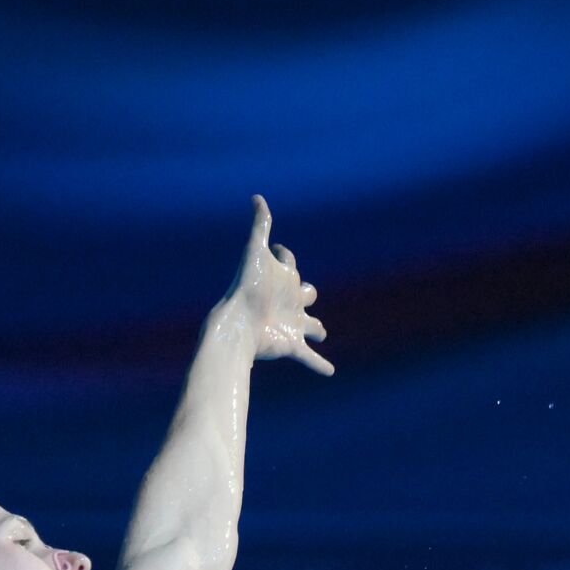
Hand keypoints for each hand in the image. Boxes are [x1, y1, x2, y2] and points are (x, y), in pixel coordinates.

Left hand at [224, 195, 332, 374]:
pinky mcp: (291, 344)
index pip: (288, 262)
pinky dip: (319, 364)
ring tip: (320, 334)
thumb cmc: (246, 286)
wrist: (239, 323)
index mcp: (281, 278)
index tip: (279, 249)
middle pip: (304, 294)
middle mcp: (287, 300)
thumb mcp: (255, 251)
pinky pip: (308, 357)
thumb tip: (257, 197)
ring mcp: (290, 323)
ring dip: (316, 330)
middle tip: (308, 293)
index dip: (285, 255)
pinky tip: (329, 372)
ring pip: (310, 325)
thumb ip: (260, 225)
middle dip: (307, 293)